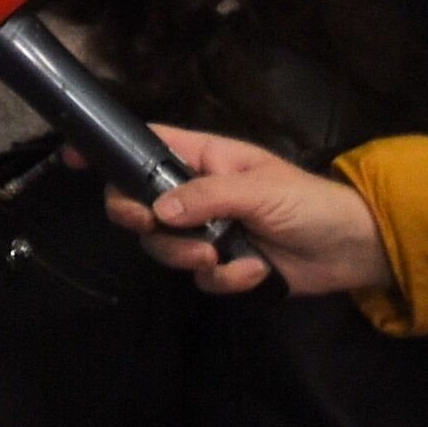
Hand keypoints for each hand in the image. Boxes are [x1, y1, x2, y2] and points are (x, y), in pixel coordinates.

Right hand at [104, 125, 387, 298]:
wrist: (353, 251)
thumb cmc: (310, 203)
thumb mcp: (261, 188)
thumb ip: (207, 195)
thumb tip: (159, 209)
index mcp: (204, 160)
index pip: (146, 146)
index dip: (109, 150)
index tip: (74, 158)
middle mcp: (196, 194)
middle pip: (139, 202)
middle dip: (137, 215)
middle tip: (148, 224)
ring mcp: (208, 232)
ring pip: (163, 244)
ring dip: (184, 254)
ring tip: (219, 255)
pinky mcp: (225, 267)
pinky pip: (200, 278)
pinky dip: (225, 280)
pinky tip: (254, 272)